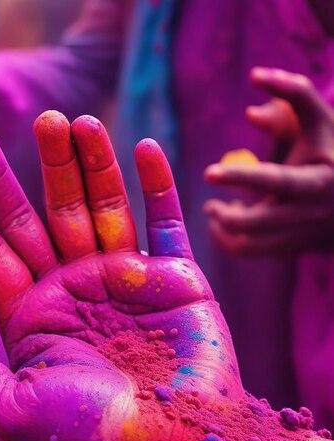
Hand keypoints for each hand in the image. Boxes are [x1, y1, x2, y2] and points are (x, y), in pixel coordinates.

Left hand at [0, 113, 242, 440]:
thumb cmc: (95, 438)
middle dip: (6, 174)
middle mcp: (71, 290)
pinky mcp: (174, 276)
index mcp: (31, 317)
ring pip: (97, 206)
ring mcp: (123, 278)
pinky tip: (143, 147)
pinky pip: (165, 221)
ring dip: (82, 163)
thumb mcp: (12, 408)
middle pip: (34, 217)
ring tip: (65, 120)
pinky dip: (157, 186)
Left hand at [204, 67, 333, 253]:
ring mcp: (298, 235)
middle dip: (224, 216)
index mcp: (315, 180)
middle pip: (254, 223)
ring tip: (214, 210)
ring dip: (222, 228)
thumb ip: (295, 99)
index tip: (208, 173)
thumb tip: (251, 110)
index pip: (274, 181)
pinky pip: (248, 252)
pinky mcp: (289, 248)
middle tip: (208, 203)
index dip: (241, 178)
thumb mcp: (322, 123)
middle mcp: (306, 212)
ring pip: (247, 243)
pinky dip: (228, 240)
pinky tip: (222, 223)